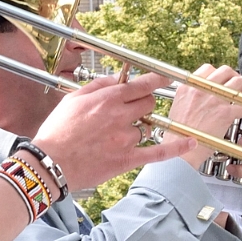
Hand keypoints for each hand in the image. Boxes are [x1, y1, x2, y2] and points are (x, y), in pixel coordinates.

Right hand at [33, 70, 188, 189]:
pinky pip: (158, 152)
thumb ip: (97, 85)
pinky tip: (190, 143)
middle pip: (149, 103)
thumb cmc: (57, 131)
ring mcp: (126, 138)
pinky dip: (176, 148)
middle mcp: (120, 116)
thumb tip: (116, 78)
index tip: (160, 78)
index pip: (140, 84)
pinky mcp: (128, 159)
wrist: (51, 162)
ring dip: (138, 128)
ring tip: (120, 134)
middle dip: (146, 102)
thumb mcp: (72, 99)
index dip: (153, 80)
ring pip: (145, 127)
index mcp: (107, 99)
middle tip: (137, 107)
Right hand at [168, 67, 241, 170]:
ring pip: (238, 82)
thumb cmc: (179, 133)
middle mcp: (201, 89)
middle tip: (241, 82)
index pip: (207, 69)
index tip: (224, 78)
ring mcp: (213, 100)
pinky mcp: (224, 114)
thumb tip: (200, 97)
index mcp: (188, 87)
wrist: (179, 148)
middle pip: (225, 71)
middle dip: (236, 74)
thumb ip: (190, 98)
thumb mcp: (178, 107)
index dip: (219, 73)